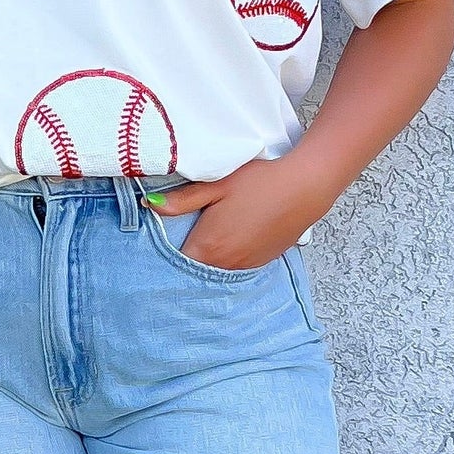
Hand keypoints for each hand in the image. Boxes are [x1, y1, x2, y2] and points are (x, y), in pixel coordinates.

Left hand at [148, 153, 324, 269]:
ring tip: (208, 239)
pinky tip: (232, 240)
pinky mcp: (262, 263)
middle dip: (185, 261)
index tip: (159, 247)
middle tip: (180, 243)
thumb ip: (181, 201)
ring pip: (217, 271)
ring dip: (209, 261)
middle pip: (195, 271)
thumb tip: (149, 206)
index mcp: (208, 246)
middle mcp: (226, 264)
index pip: (175, 265)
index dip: (164, 256)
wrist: (304, 188)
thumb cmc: (259, 182)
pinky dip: (229, 259)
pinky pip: (236, 267)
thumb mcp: (216, 185)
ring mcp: (246, 266)